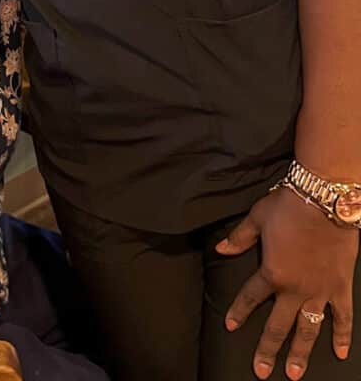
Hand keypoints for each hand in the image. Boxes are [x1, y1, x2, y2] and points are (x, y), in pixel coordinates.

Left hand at [216, 185, 357, 379]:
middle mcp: (295, 289)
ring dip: (301, 352)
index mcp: (272, 273)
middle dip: (267, 349)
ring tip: (294, 373)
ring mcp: (320, 291)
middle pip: (278, 325)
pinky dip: (342, 335)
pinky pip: (342, 317)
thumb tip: (221, 249)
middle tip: (261, 371)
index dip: (239, 312)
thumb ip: (240, 238)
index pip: (250, 297)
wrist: (324, 199)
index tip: (231, 326)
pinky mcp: (341, 287)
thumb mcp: (257, 219)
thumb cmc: (288, 206)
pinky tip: (340, 352)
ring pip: (308, 329)